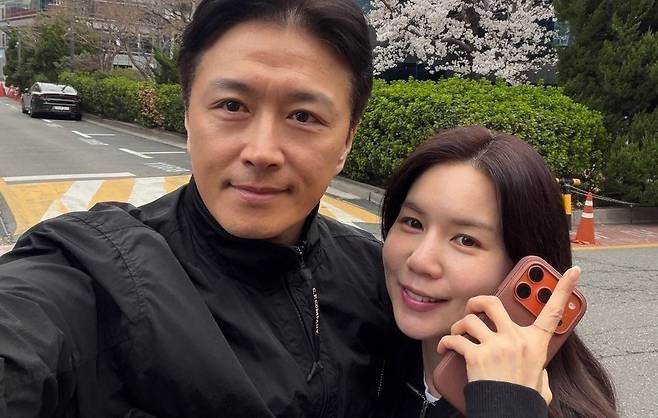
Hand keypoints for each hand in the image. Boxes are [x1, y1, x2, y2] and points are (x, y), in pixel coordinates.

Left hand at [436, 266, 580, 404]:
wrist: (507, 414)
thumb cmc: (522, 399)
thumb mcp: (540, 379)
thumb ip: (536, 362)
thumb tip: (534, 361)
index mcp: (536, 344)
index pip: (554, 312)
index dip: (565, 288)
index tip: (574, 271)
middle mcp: (517, 340)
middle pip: (492, 302)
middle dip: (477, 302)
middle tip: (474, 307)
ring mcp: (497, 347)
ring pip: (469, 320)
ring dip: (459, 327)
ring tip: (458, 335)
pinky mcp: (477, 356)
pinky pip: (455, 339)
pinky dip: (446, 343)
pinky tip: (446, 349)